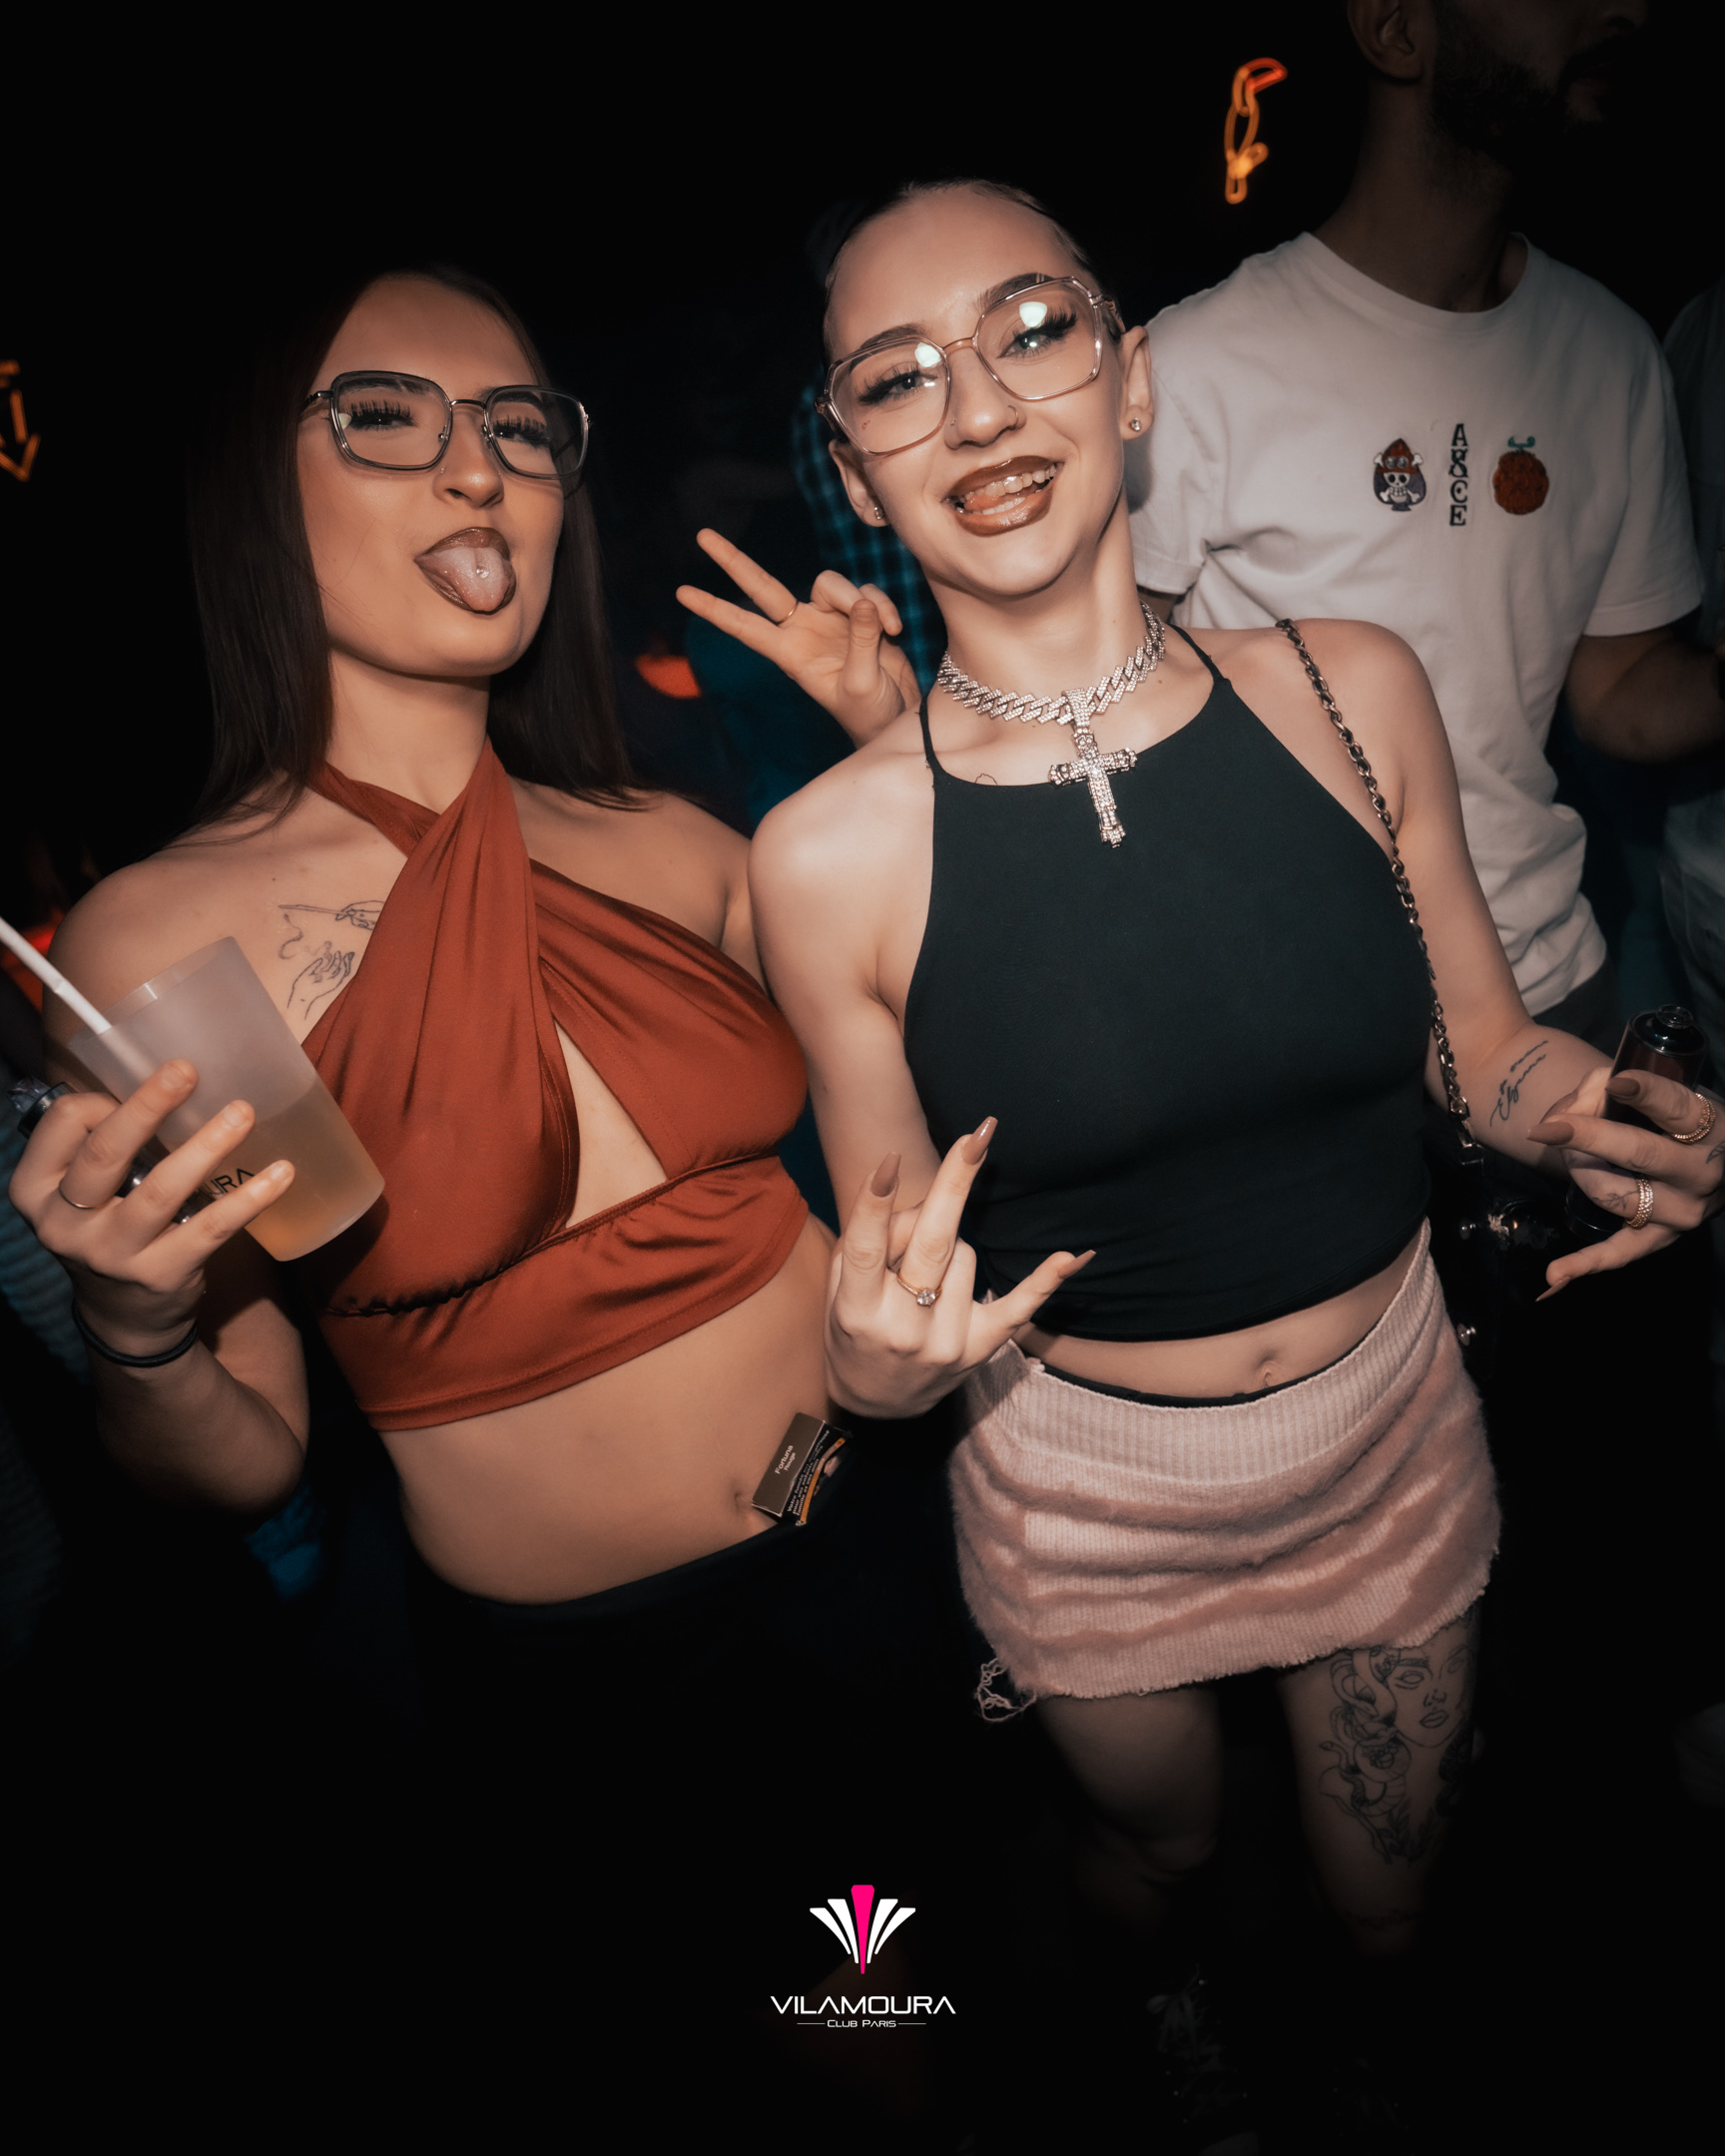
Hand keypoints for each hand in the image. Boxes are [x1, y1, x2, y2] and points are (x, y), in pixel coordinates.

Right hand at [7, 1060, 293, 1355]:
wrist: (122, 1316)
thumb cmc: (107, 1226)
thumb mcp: (80, 1192)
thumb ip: (104, 1145)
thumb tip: (167, 1084)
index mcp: (36, 1189)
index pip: (65, 1123)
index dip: (105, 1101)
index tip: (144, 1098)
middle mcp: (65, 1223)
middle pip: (107, 1151)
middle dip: (148, 1105)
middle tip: (187, 1070)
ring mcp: (112, 1253)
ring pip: (162, 1189)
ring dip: (207, 1146)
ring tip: (242, 1112)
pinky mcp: (162, 1274)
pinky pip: (211, 1228)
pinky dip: (249, 1198)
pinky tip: (280, 1173)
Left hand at [676, 528, 918, 747]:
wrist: (898, 717)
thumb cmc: (869, 715)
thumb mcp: (860, 683)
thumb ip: (861, 640)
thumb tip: (862, 601)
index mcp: (791, 654)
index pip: (745, 626)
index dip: (715, 609)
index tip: (682, 594)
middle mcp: (803, 631)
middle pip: (764, 588)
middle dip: (734, 562)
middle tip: (701, 536)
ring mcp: (829, 620)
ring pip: (830, 584)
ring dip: (861, 600)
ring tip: (886, 630)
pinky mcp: (859, 614)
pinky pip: (865, 592)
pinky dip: (882, 606)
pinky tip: (895, 630)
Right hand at [825, 1117, 1091, 1416]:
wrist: (877, 1404)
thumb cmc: (854, 1331)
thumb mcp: (839, 1293)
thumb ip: (870, 1247)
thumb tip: (922, 1204)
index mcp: (857, 1312)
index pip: (865, 1248)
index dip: (875, 1203)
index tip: (891, 1159)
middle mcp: (904, 1329)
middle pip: (932, 1245)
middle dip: (954, 1185)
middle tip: (975, 1137)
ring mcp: (946, 1343)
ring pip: (965, 1256)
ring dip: (947, 1247)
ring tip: (922, 1274)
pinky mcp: (980, 1351)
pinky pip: (1019, 1309)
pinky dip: (1045, 1281)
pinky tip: (1073, 1255)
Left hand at [1529, 1067, 1722, 1293]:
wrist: (1721, 1162)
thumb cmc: (1679, 1119)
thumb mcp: (1664, 1091)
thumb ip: (1611, 1084)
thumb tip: (1567, 1112)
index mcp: (1712, 1126)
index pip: (1677, 1108)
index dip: (1646, 1093)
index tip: (1617, 1084)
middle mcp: (1704, 1171)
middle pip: (1638, 1153)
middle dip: (1587, 1136)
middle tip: (1548, 1127)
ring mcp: (1685, 1210)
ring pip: (1615, 1194)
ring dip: (1579, 1170)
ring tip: (1567, 1151)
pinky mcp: (1664, 1238)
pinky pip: (1621, 1253)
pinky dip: (1584, 1264)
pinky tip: (1552, 1276)